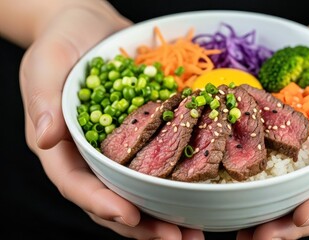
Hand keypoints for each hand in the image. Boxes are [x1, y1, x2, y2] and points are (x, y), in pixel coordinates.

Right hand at [19, 1, 203, 238]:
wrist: (91, 26)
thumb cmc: (61, 42)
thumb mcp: (46, 64)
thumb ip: (43, 101)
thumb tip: (45, 139)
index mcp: (64, 148)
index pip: (77, 185)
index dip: (101, 203)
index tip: (129, 215)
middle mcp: (92, 157)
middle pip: (112, 199)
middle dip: (141, 225)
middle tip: (175, 239)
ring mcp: (119, 150)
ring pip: (139, 190)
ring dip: (164, 214)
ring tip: (194, 232)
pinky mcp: (142, 138)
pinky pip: (158, 164)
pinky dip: (177, 182)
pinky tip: (200, 194)